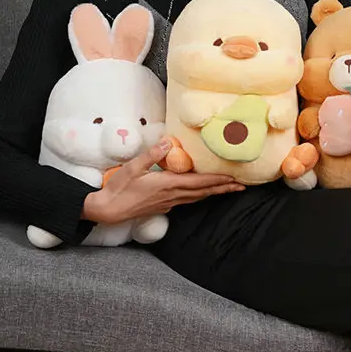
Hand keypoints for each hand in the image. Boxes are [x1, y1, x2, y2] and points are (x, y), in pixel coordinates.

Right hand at [82, 140, 244, 225]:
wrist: (109, 210)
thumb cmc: (120, 188)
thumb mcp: (133, 167)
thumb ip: (151, 154)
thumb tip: (168, 141)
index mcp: (168, 184)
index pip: (199, 182)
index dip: (217, 180)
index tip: (233, 179)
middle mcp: (172, 195)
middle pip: (203, 192)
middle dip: (223, 188)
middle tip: (241, 186)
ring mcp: (169, 202)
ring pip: (197, 197)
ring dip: (214, 193)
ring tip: (228, 189)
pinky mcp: (164, 205)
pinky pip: (188, 200)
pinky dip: (200, 195)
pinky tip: (202, 193)